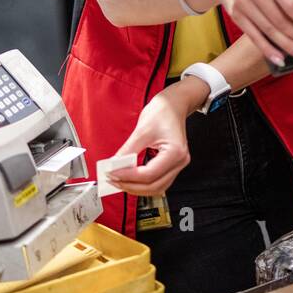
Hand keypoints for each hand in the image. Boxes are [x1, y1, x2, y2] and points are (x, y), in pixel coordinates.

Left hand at [106, 80, 206, 195]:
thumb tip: (114, 165)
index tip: (112, 173)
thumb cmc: (163, 111)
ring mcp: (177, 165)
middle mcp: (180, 162)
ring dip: (137, 188)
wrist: (174, 104)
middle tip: (113, 180)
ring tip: (119, 181)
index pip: (149, 174)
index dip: (128, 176)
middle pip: (154, 186)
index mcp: (175, 152)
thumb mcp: (141, 130)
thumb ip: (128, 150)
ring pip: (156, 187)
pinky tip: (130, 178)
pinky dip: (143, 183)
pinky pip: (157, 180)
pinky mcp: (172, 164)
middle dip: (131, 186)